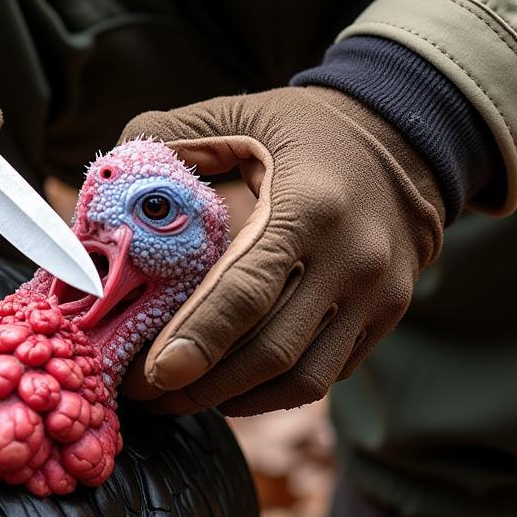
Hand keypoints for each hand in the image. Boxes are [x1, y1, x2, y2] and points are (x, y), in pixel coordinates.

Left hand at [118, 86, 444, 415]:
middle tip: (146, 396)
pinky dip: (275, 392)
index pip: (247, 289)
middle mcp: (353, 258)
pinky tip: (231, 387)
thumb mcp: (239, 114)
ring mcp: (379, 294)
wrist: (407, 136)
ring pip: (303, 379)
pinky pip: (328, 375)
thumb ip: (171, 138)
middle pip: (272, 351)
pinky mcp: (389, 316)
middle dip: (202, 386)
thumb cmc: (306, 128)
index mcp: (309, 205)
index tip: (154, 374)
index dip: (198, 338)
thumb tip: (109, 181)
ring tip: (182, 399)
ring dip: (237, 401)